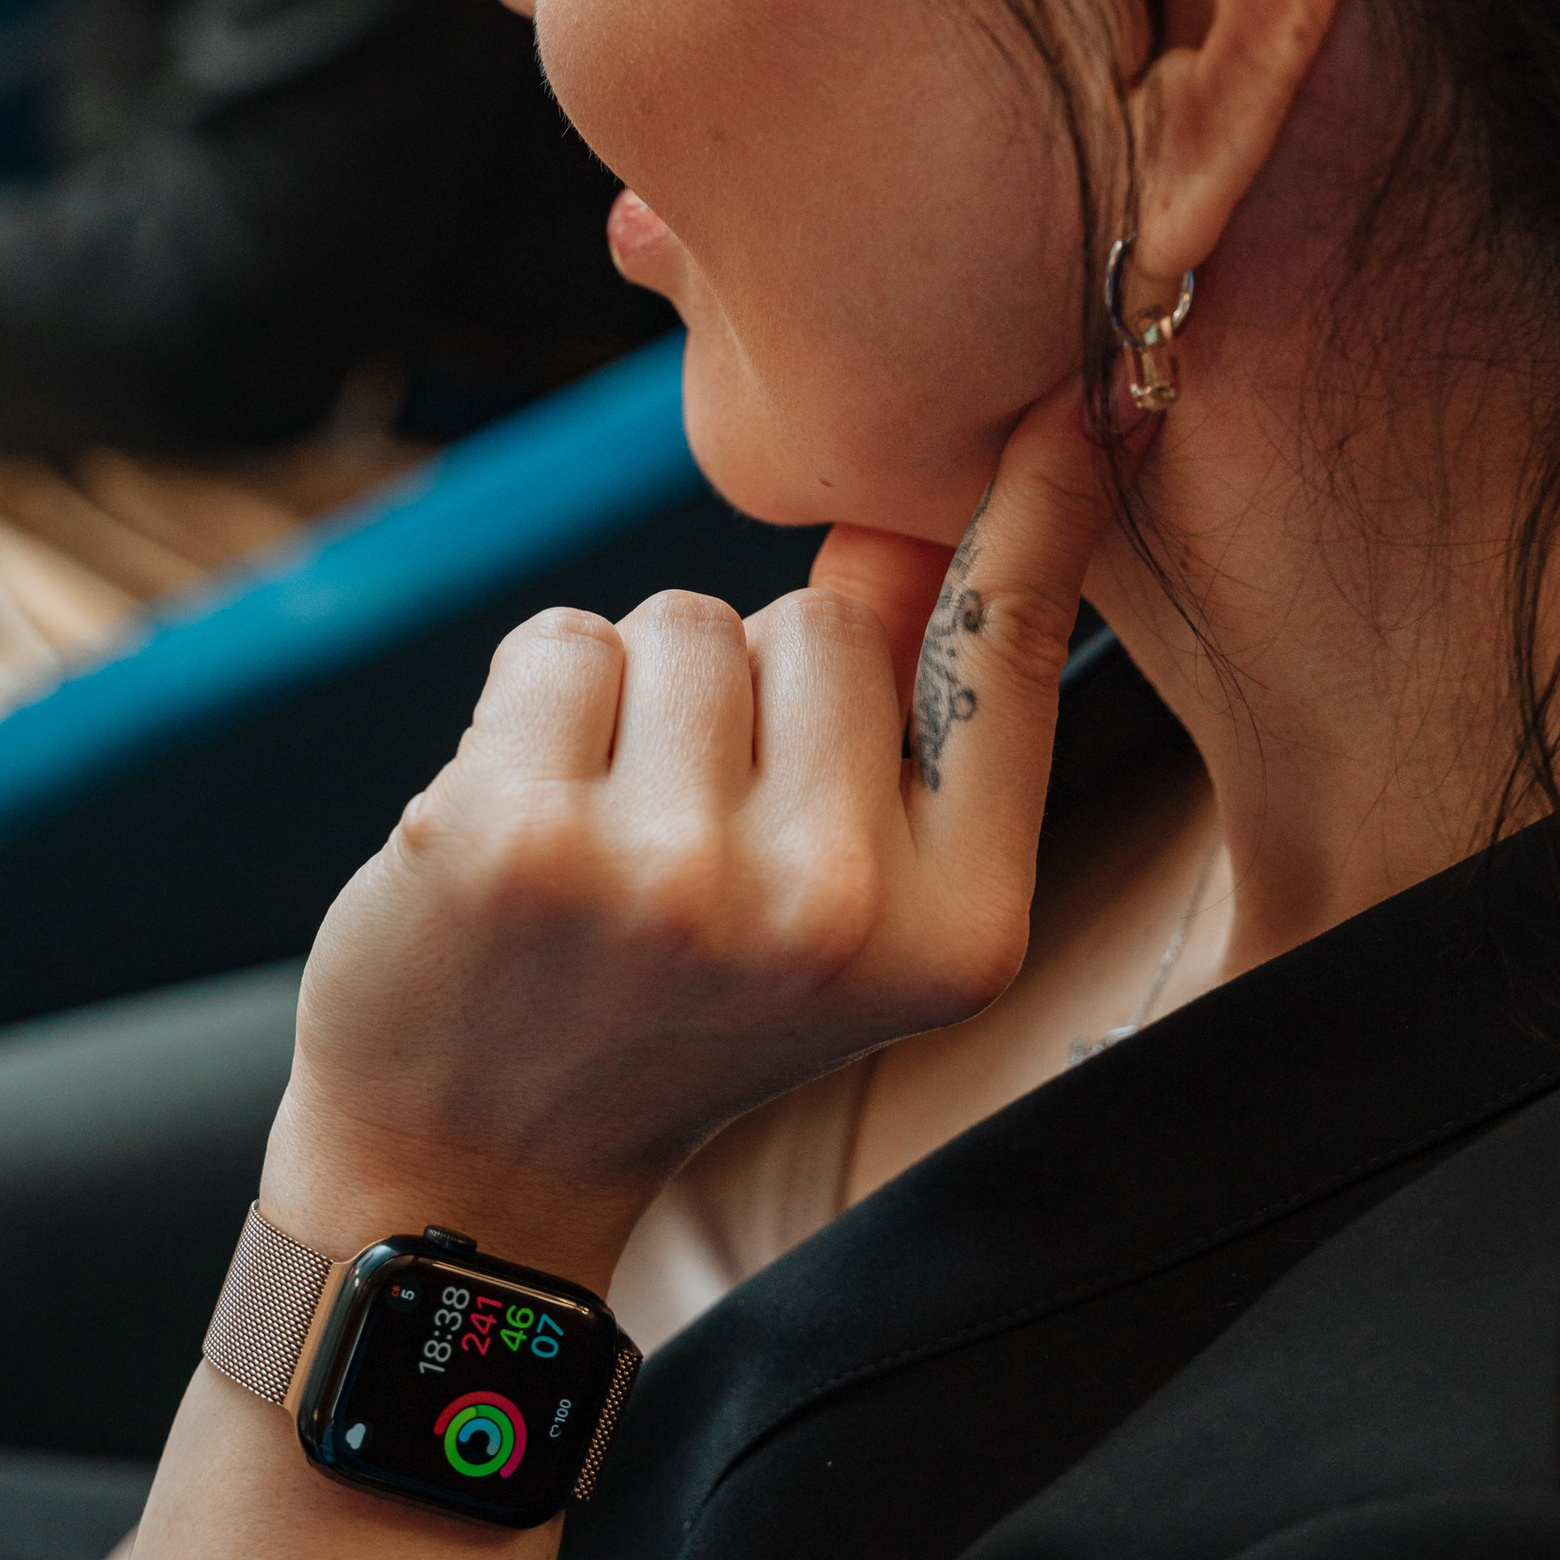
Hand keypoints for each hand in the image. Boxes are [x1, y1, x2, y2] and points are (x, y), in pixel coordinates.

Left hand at [265, 384, 1105, 1278]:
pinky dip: (531, 706)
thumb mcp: (846, 901)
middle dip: (750, 677)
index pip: (1007, 662)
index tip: (1080, 399)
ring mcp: (669, 877)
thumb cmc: (675, 1004)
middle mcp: (830, 909)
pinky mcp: (519, 838)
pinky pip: (561, 642)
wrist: (479, 1160)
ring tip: (608, 837)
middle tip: (698, 826)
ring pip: (681, 623)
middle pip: (820, 617)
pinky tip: (520, 828)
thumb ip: (899, 724)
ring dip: (635, 698)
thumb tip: (911, 518)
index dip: (1040, 518)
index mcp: (956, 930)